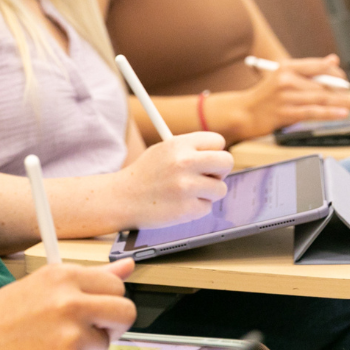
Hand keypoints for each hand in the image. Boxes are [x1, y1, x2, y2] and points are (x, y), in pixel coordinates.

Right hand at [0, 259, 136, 349]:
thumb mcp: (41, 286)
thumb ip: (90, 277)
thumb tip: (128, 266)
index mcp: (63, 276)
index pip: (116, 285)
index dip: (109, 299)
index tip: (97, 308)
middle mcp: (70, 303)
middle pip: (125, 313)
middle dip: (113, 325)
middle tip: (91, 330)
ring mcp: (69, 338)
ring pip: (102, 346)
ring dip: (82, 349)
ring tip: (47, 345)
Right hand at [112, 133, 233, 229]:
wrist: (122, 199)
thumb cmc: (145, 175)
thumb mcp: (162, 151)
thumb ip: (189, 149)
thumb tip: (217, 152)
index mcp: (178, 144)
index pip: (217, 141)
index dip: (214, 151)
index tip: (208, 160)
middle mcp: (184, 162)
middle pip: (227, 161)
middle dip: (220, 171)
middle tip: (208, 176)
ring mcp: (186, 186)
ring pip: (221, 188)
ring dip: (208, 193)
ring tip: (187, 193)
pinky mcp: (187, 209)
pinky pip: (207, 207)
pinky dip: (197, 208)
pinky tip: (179, 205)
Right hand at [239, 55, 349, 137]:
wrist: (242, 113)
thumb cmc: (265, 96)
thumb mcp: (283, 78)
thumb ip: (308, 71)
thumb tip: (333, 61)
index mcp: (286, 67)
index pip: (317, 66)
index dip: (336, 74)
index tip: (346, 82)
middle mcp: (286, 79)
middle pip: (323, 85)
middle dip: (344, 93)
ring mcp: (285, 97)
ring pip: (320, 99)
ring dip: (343, 103)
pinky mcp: (284, 113)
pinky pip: (312, 112)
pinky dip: (329, 113)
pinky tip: (342, 114)